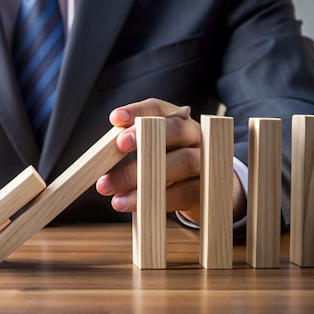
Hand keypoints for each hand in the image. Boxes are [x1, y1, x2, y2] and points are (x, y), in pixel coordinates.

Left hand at [96, 98, 245, 224]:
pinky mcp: (209, 188)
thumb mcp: (155, 150)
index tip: (115, 118)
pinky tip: (133, 205)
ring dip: (143, 176)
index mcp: (178, 120)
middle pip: (174, 130)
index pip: (158, 109)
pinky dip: (158, 199)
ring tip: (112, 190)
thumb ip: (134, 147)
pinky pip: (185, 191)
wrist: (211, 190)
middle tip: (119, 146)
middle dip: (145, 136)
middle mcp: (195, 135)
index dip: (137, 111)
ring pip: (182, 161)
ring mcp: (206, 160)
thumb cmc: (171, 164)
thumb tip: (101, 155)